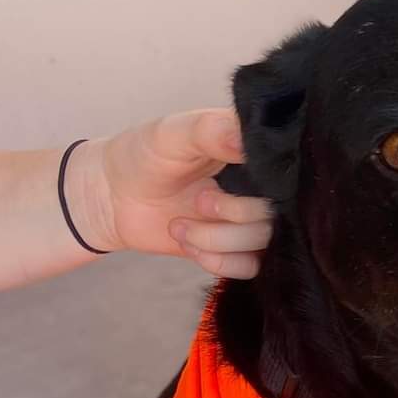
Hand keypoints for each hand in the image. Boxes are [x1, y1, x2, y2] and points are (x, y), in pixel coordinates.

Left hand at [73, 109, 271, 277]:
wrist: (111, 197)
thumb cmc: (143, 155)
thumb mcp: (173, 133)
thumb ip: (211, 130)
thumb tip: (247, 139)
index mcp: (252, 149)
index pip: (286, 171)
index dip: (266, 184)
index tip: (228, 180)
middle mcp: (258, 186)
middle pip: (276, 216)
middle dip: (233, 216)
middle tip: (198, 201)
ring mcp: (248, 221)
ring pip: (262, 245)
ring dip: (216, 240)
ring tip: (180, 225)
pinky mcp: (235, 250)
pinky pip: (248, 267)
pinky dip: (217, 261)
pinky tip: (189, 244)